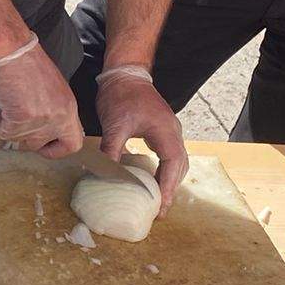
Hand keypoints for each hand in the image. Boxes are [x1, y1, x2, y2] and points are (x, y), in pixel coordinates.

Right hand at [0, 42, 85, 158]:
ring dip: (7, 123)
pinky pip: (3, 131)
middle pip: (39, 144)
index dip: (56, 149)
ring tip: (4, 101)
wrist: (11, 49)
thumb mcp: (51, 88)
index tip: (44, 145)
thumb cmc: (27, 60)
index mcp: (68, 108)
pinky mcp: (19, 120)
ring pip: (19, 139)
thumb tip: (40, 124)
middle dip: (23, 136)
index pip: (73, 143)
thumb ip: (51, 109)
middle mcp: (57, 117)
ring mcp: (39, 121)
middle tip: (13, 121)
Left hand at [96, 66, 186, 207]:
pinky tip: (152, 180)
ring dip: (169, 181)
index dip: (168, 187)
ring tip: (158, 200)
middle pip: (180, 167)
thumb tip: (105, 174)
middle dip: (171, 189)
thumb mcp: (115, 124)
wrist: (124, 74)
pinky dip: (164, 171)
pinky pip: (169, 156)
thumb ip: (112, 149)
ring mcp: (169, 131)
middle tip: (159, 210)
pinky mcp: (162, 130)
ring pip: (177, 162)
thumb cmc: (121, 95)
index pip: (173, 165)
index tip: (161, 205)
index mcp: (166, 131)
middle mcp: (173, 132)